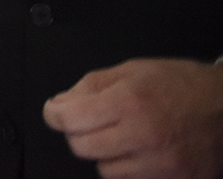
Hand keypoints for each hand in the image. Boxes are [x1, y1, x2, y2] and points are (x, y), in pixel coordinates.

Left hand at [43, 58, 222, 177]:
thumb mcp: (133, 69)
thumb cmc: (184, 84)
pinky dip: (127, 167)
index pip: (70, 119)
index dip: (54, 114)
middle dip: (78, 132)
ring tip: (122, 135)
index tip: (55, 111)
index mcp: (130, 102)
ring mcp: (161, 164)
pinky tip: (139, 150)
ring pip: (104, 169)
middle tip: (90, 120)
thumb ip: (91, 85)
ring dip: (104, 153)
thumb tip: (61, 102)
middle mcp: (144, 136)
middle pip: (81, 147)